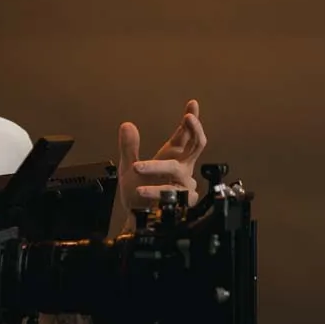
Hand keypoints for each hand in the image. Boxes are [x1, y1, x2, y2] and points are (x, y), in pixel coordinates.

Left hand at [118, 100, 207, 216]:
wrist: (137, 219)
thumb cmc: (138, 193)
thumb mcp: (129, 167)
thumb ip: (129, 147)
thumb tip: (127, 124)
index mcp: (172, 157)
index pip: (185, 135)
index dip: (191, 120)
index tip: (192, 104)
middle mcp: (181, 168)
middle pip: (197, 145)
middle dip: (195, 129)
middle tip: (187, 118)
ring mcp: (183, 184)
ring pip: (177, 169)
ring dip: (156, 166)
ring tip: (137, 167)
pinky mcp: (181, 202)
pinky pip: (172, 193)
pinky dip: (155, 191)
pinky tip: (142, 191)